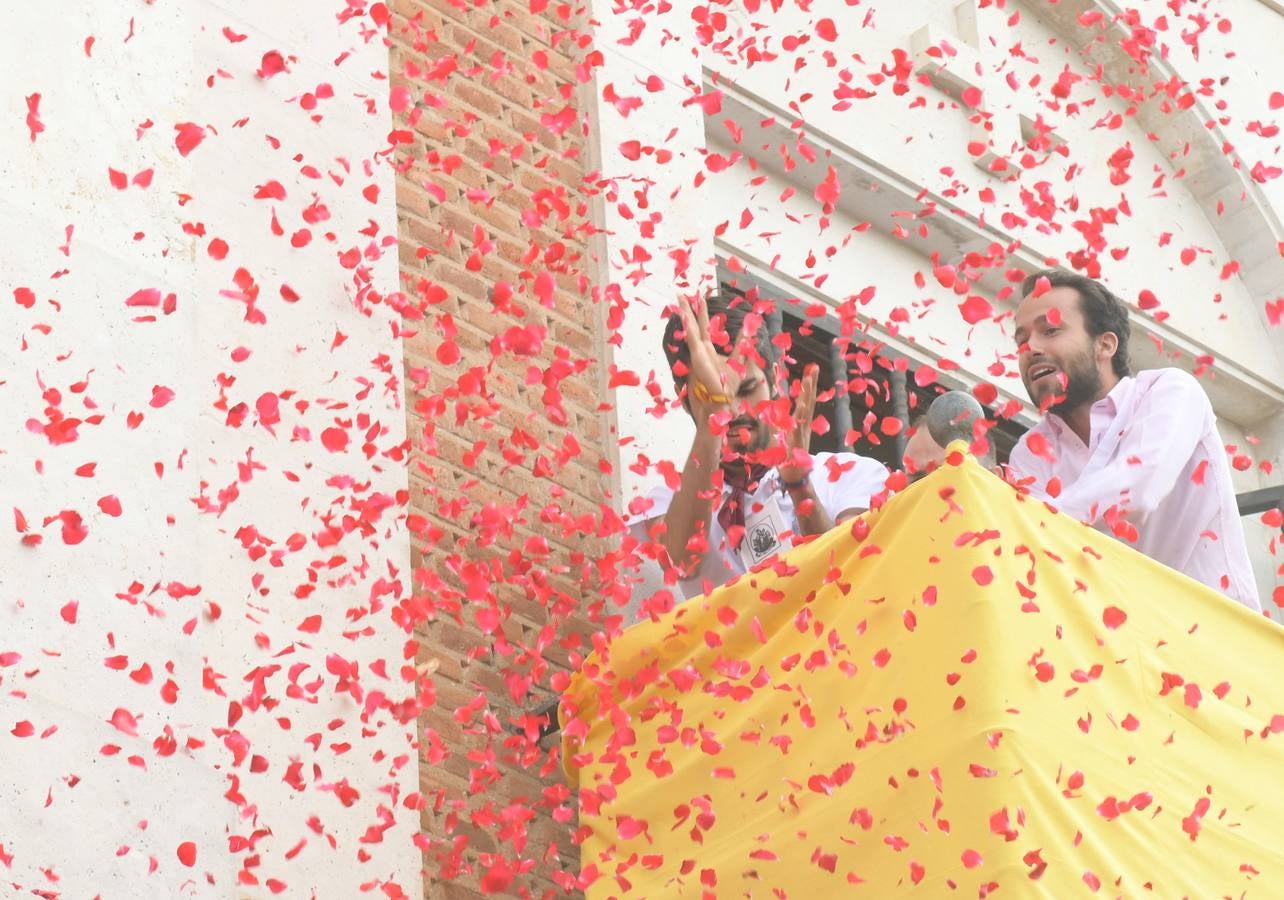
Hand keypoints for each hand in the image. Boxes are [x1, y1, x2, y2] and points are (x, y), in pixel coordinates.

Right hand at [677, 293, 748, 422]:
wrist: (722, 397)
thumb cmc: (728, 383)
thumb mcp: (739, 358)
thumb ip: (742, 343)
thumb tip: (748, 329)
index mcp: (708, 349)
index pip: (703, 326)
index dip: (701, 312)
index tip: (699, 298)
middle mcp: (700, 348)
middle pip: (692, 323)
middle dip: (687, 308)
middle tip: (682, 293)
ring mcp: (696, 351)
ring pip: (689, 327)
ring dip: (684, 312)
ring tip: (679, 297)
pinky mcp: (696, 356)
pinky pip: (691, 337)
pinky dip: (687, 325)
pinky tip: (684, 314)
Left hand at [778, 364, 817, 483]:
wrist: (795, 476)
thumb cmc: (788, 456)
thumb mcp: (781, 434)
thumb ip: (779, 422)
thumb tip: (774, 410)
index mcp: (800, 423)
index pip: (805, 400)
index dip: (808, 385)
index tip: (811, 369)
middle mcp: (804, 426)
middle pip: (808, 402)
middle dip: (811, 385)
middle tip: (814, 368)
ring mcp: (801, 435)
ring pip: (804, 414)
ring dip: (806, 398)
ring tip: (807, 382)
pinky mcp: (796, 446)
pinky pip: (797, 432)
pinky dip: (798, 423)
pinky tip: (800, 412)